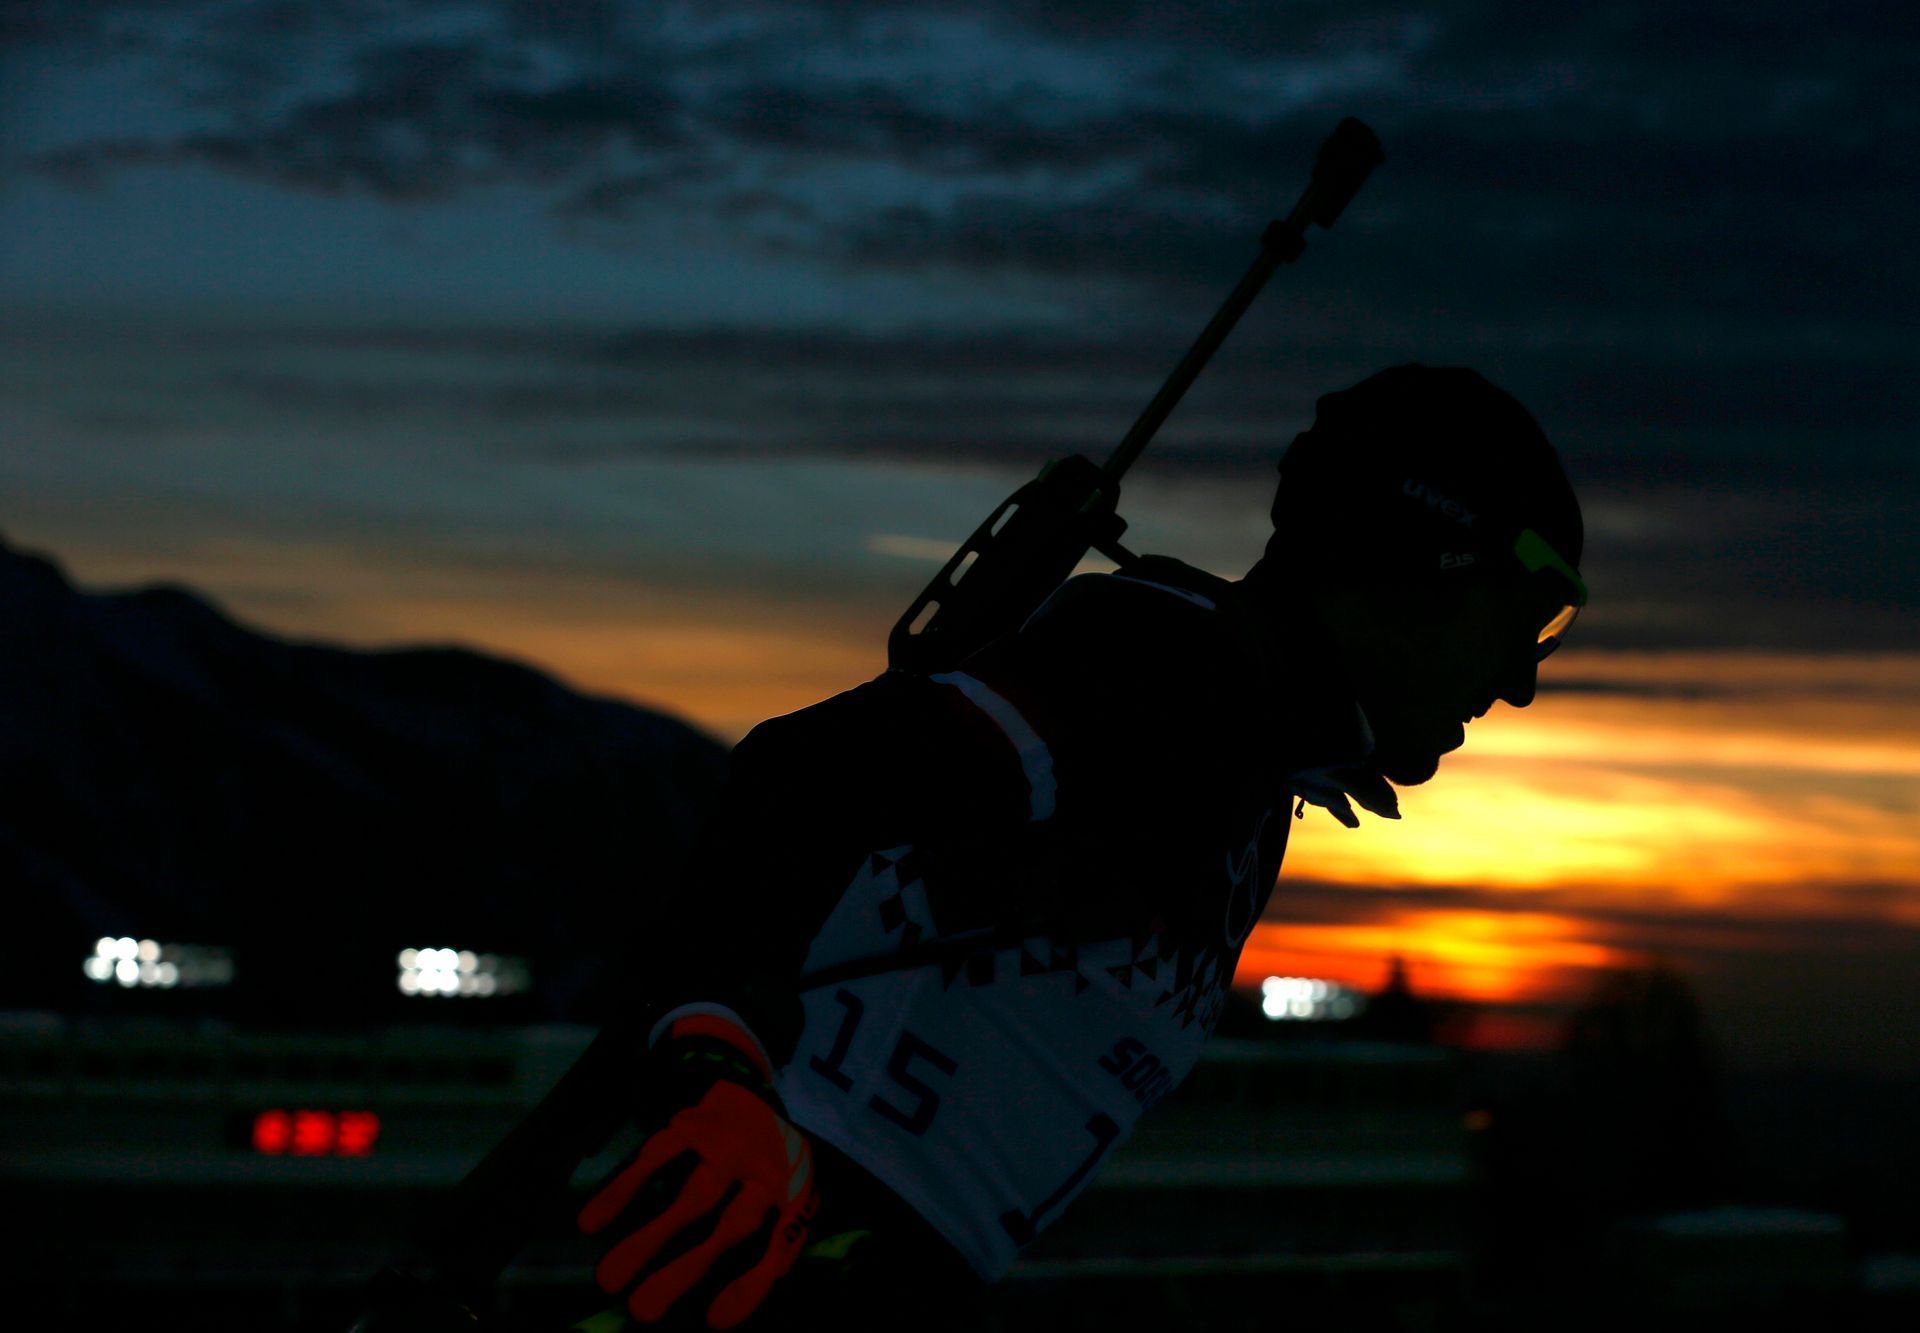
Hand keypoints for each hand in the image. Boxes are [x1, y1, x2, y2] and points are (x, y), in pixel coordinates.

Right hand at [577, 1019, 819, 1328]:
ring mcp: (728, 1144)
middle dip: (684, 1270)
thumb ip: (775, 1242)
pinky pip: (658, 1156)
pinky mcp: (695, 1122)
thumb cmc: (771, 1155)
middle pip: (727, 1227)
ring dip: (649, 1239)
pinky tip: (593, 1220)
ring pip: (691, 1197)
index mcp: (792, 1192)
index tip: (713, 1322)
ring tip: (609, 1280)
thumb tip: (725, 1314)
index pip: (776, 1246)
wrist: (754, 1080)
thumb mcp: (792, 1190)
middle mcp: (764, 1168)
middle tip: (642, 1311)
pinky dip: (624, 1187)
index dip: (749, 1285)